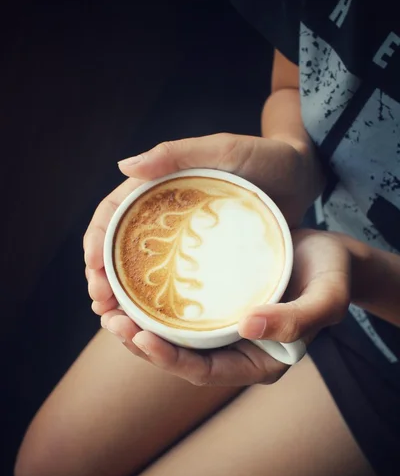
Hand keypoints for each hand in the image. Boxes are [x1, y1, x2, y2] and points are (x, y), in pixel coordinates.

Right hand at [84, 133, 311, 336]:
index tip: (93, 268)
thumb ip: (177, 153)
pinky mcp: (206, 260)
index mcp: (159, 187)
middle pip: (121, 249)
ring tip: (116, 322)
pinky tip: (153, 326)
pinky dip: (158, 304)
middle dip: (104, 278)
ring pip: (143, 271)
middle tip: (101, 306)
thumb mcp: (224, 150)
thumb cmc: (267, 157)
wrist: (304, 177)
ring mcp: (184, 240)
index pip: (114, 215)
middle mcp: (164, 216)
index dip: (97, 241)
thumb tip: (123, 165)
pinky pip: (175, 283)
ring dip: (124, 298)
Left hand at [104, 230, 350, 385]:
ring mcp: (223, 328)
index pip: (205, 372)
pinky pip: (177, 308)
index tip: (141, 338)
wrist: (332, 256)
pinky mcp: (216, 303)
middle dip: (141, 343)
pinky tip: (129, 284)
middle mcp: (235, 349)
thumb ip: (296, 320)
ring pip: (172, 334)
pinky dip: (151, 301)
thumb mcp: (326, 298)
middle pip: (179, 356)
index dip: (170, 360)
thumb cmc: (333, 277)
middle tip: (110, 319)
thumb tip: (248, 328)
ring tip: (108, 305)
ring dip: (138, 323)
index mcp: (258, 361)